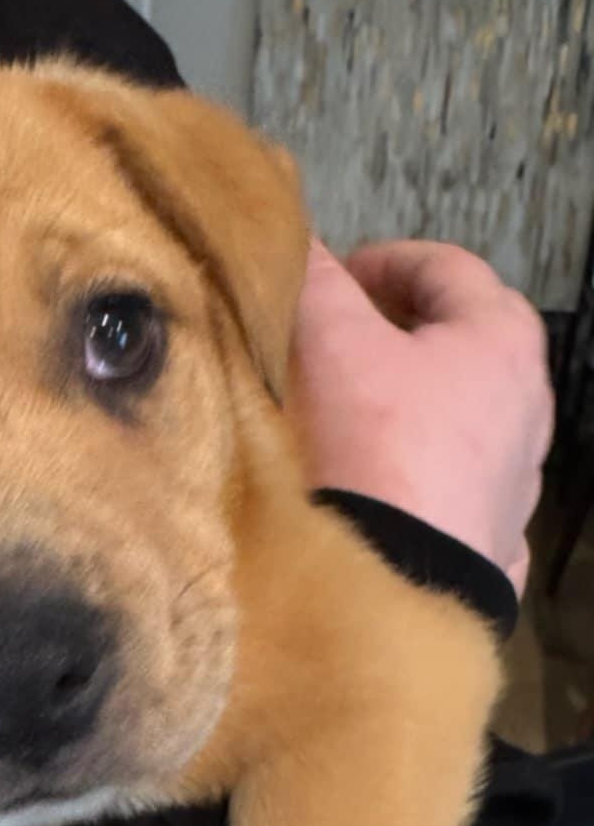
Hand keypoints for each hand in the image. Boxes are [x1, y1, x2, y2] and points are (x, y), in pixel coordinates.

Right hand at [291, 239, 552, 595]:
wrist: (391, 583)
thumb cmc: (372, 446)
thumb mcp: (331, 347)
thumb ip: (314, 283)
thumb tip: (297, 242)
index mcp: (500, 339)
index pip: (444, 267)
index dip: (379, 261)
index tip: (330, 278)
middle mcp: (527, 403)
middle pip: (462, 341)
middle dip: (400, 331)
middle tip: (339, 339)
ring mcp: (517, 477)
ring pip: (463, 415)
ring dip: (413, 403)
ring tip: (353, 416)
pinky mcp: (494, 536)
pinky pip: (458, 483)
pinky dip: (424, 470)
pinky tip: (385, 485)